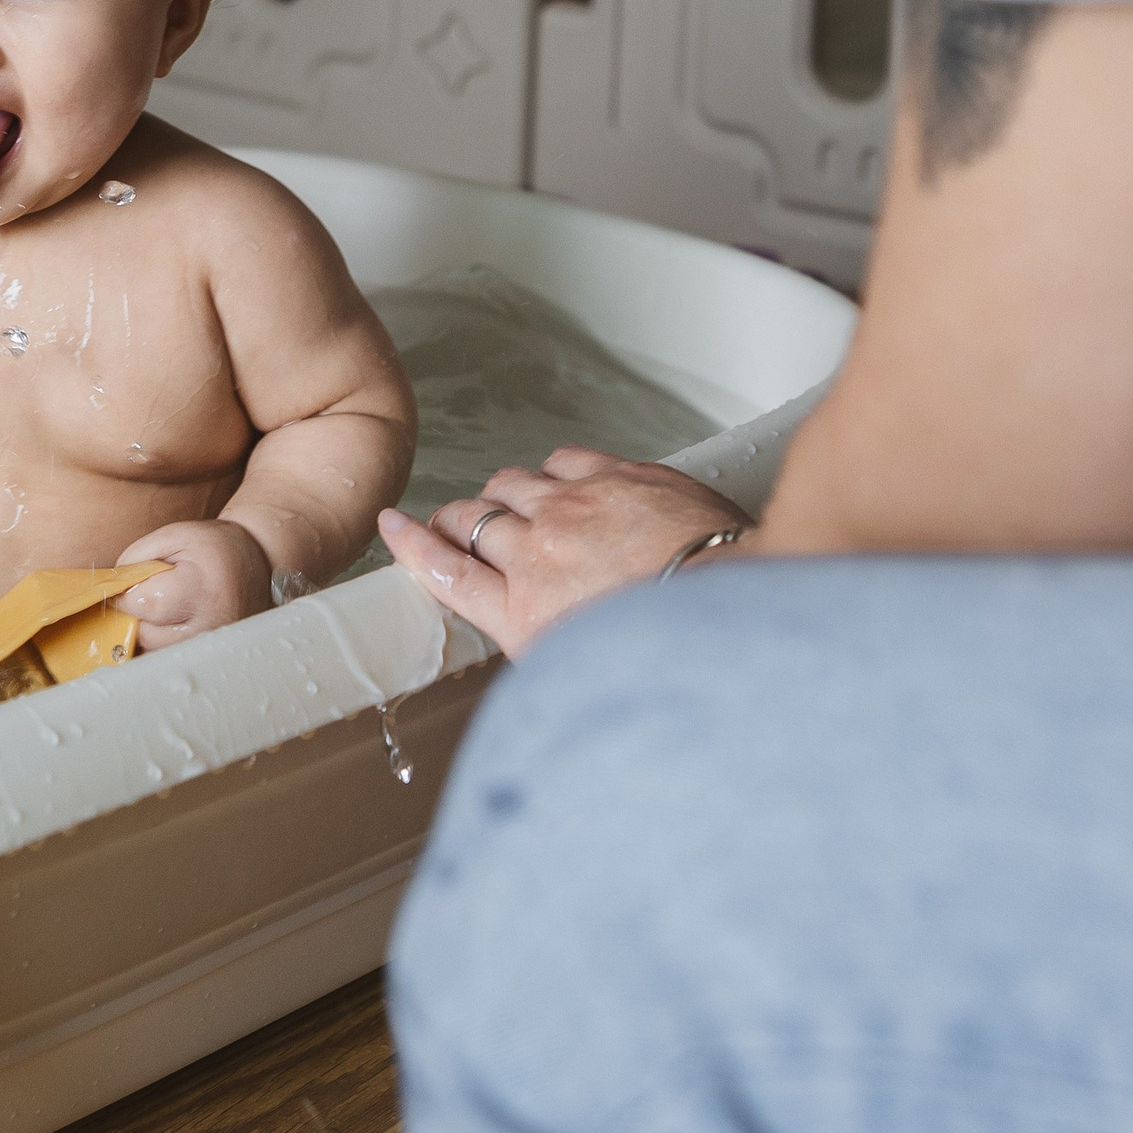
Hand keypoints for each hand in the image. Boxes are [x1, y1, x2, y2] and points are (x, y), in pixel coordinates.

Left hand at [115, 518, 272, 648]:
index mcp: (199, 590)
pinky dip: (161, 641)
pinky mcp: (209, 659)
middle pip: (144, 633)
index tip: (125, 586)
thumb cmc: (214, 547)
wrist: (259, 564)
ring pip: (154, 650)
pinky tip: (169, 622)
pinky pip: (167, 658)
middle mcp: (208, 627)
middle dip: (135, 614)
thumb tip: (110, 587)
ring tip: (164, 606)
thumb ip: (136, 557)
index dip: (125, 595)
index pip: (142, 605)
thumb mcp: (174, 536)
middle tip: (147, 594)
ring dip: (147, 629)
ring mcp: (210, 648)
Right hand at [377, 451, 749, 657]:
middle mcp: (535, 555)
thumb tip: (538, 639)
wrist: (738, 604)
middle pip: (469, 522)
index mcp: (522, 614)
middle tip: (456, 522)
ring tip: (512, 503)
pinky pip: (560, 460)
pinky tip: (564, 481)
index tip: (394, 527)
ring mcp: (572, 509)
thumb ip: (547, 644)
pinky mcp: (612, 476)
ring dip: (504, 493)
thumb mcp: (586, 672)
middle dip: (456, 520)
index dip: (413, 546)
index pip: (444, 571)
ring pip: (510, 485)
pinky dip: (554, 471)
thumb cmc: (672, 651)